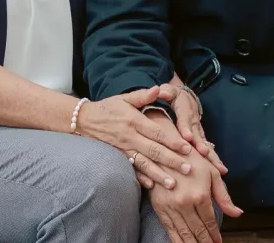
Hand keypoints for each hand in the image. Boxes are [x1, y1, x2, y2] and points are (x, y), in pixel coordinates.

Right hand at [75, 87, 194, 187]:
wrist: (85, 120)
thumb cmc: (108, 107)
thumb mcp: (125, 98)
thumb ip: (142, 96)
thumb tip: (158, 89)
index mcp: (135, 121)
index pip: (157, 133)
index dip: (173, 141)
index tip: (187, 148)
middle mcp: (130, 136)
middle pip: (154, 151)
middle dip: (172, 161)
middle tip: (188, 169)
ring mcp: (123, 149)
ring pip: (144, 163)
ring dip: (158, 174)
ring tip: (173, 184)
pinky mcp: (118, 157)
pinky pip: (130, 169)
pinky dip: (140, 178)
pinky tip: (151, 185)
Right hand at [146, 146, 241, 242]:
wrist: (164, 148)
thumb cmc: (192, 158)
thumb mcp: (212, 173)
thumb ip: (224, 196)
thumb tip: (237, 213)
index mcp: (200, 195)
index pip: (210, 222)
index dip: (215, 235)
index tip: (219, 242)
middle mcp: (185, 203)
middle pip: (197, 231)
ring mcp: (170, 207)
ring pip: (183, 233)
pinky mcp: (159, 207)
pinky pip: (169, 229)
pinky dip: (176, 240)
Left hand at [162, 84, 227, 175]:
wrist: (186, 98)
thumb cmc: (173, 97)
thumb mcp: (169, 91)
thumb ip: (166, 92)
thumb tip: (161, 91)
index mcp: (185, 110)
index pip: (185, 118)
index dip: (186, 127)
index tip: (187, 136)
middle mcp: (194, 123)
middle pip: (198, 134)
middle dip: (201, 144)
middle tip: (203, 153)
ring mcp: (199, 133)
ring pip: (206, 145)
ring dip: (211, 156)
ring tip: (218, 168)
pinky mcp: (201, 141)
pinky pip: (208, 151)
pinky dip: (213, 162)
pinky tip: (220, 173)